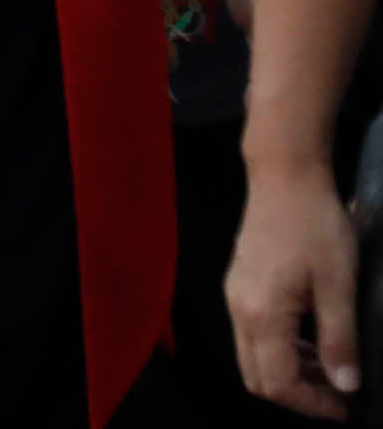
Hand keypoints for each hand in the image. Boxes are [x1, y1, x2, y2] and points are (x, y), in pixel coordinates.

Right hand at [229, 159, 358, 417]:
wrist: (284, 176)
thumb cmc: (316, 227)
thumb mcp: (339, 286)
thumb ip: (339, 340)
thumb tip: (345, 386)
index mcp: (262, 315)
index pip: (278, 383)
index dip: (312, 404)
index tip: (347, 406)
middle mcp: (239, 310)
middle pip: (256, 376)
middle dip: (297, 394)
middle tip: (338, 392)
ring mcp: (235, 295)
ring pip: (253, 356)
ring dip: (290, 372)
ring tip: (332, 366)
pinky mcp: (239, 283)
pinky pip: (253, 334)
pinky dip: (281, 349)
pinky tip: (312, 337)